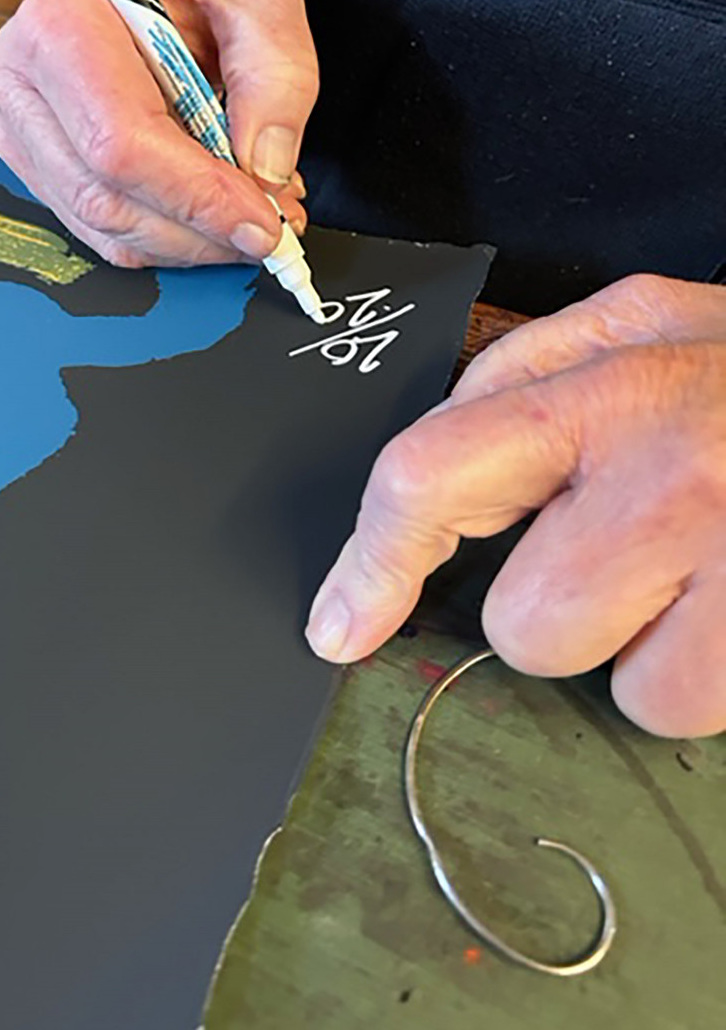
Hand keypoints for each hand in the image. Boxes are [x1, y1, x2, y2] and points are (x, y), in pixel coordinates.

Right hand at [0, 0, 318, 266]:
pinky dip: (168, 240)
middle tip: (268, 229)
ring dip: (188, 242)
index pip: (120, 142)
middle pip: (106, 198)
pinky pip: (103, 234)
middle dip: (198, 229)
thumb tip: (265, 169)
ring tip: (248, 218)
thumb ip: (277, 74)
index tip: (260, 222)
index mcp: (63, 22)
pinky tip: (210, 218)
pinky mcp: (40, 171)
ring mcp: (22, 132)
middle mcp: (23, 80)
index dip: (195, 197)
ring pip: (105, 227)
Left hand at [306, 274, 725, 736]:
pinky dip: (698, 672)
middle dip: (562, 606)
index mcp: (611, 372)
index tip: (340, 624)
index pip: (434, 471)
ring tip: (704, 566)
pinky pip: (676, 708)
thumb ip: (531, 373)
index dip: (372, 561)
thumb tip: (435, 469)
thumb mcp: (652, 322)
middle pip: (524, 621)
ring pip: (603, 675)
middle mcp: (672, 462)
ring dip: (638, 639)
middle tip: (638, 549)